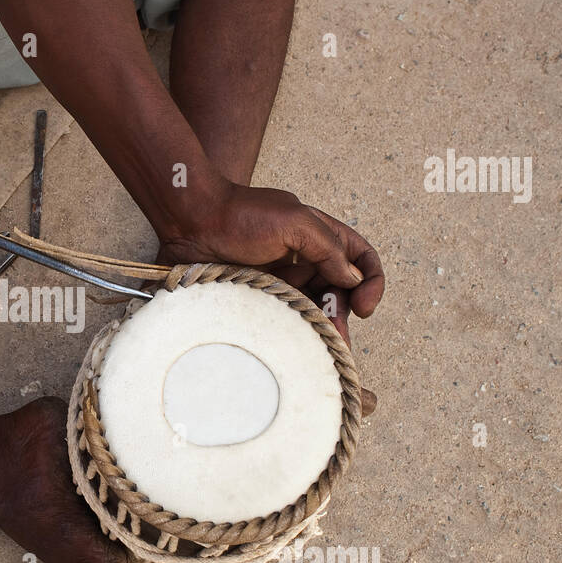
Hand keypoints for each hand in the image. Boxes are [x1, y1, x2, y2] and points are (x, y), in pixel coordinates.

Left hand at [156, 182, 385, 347]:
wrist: (189, 223)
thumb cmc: (240, 215)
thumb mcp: (294, 221)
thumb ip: (327, 248)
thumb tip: (353, 279)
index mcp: (321, 236)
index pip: (362, 260)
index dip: (371, 282)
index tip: (364, 306)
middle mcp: (306, 260)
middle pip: (339, 293)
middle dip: (343, 316)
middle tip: (334, 337)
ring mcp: (282, 281)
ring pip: (312, 310)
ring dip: (319, 329)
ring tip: (317, 347)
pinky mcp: (260, 298)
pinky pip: (283, 320)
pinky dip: (293, 332)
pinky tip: (293, 344)